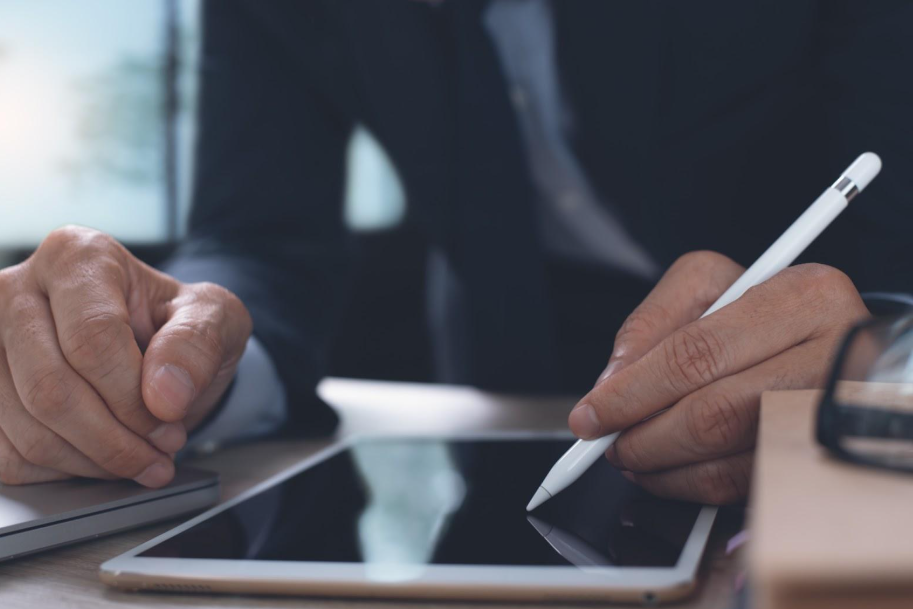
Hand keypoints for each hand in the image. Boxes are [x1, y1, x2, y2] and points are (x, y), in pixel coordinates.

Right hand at [0, 226, 251, 486]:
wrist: (155, 347)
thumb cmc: (180, 324)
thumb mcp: (216, 317)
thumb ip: (198, 344)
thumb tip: (166, 395)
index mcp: (78, 256)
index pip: (91, 339)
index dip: (133, 397)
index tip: (170, 421)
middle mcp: (18, 290)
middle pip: (50, 389)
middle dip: (115, 437)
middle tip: (162, 449)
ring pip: (27, 429)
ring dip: (94, 460)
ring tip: (142, 456)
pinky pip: (7, 455)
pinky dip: (64, 471)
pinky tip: (102, 458)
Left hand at [569, 251, 868, 503]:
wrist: (830, 339)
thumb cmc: (763, 310)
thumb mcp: (707, 287)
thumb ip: (651, 324)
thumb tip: (612, 383)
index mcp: (803, 297)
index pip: (697, 353)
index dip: (634, 390)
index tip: (592, 412)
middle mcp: (835, 356)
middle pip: (713, 413)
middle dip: (642, 435)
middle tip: (608, 440)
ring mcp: (835, 416)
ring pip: (726, 459)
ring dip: (661, 465)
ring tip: (632, 453)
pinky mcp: (825, 459)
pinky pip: (743, 485)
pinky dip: (690, 484)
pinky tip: (667, 469)